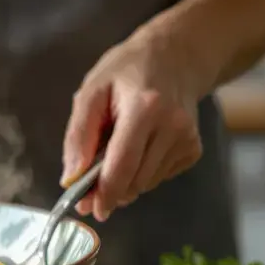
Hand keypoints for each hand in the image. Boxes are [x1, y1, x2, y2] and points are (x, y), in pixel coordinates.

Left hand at [61, 30, 208, 221]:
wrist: (177, 56)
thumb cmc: (128, 70)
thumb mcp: (92, 90)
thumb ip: (79, 135)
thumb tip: (71, 178)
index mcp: (145, 108)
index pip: (122, 165)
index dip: (103, 193)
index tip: (87, 208)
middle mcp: (173, 126)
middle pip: (134, 181)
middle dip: (108, 190)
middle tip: (88, 187)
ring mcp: (188, 140)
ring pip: (145, 184)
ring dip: (124, 179)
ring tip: (117, 148)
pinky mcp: (194, 150)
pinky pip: (158, 177)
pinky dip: (141, 171)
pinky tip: (139, 146)